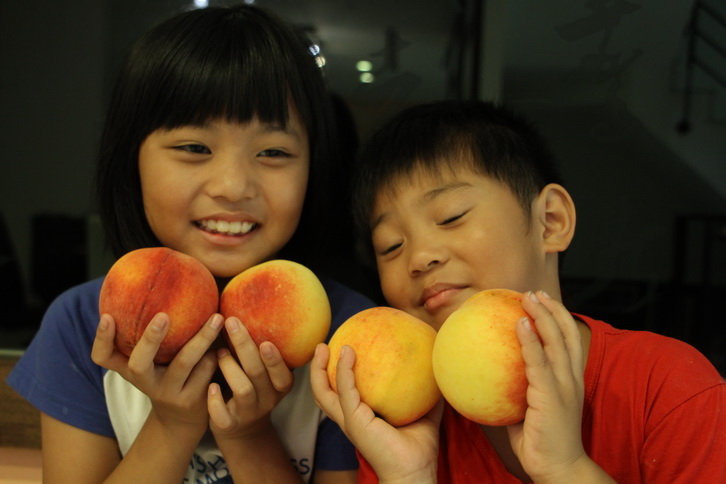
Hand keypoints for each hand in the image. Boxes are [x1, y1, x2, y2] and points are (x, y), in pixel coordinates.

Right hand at [91, 312, 221, 430]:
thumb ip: (157, 331)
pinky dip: (218, 355)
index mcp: (129, 368)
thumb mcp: (157, 357)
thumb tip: (167, 278)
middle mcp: (144, 382)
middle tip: (163, 315)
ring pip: (183, 363)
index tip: (107, 315)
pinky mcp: (191, 401)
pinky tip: (228, 343)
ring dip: (201, 338)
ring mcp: (167, 393)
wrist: (185, 419)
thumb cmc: (170, 372)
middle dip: (150, 338)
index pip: (103, 357)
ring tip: (217, 317)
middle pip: (139, 363)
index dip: (102, 338)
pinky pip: (207, 371)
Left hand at [207, 317, 293, 441]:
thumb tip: (251, 303)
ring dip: (230, 367)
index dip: (275, 359)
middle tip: (231, 322)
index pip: (283, 372)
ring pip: (243, 390)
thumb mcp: (262, 371)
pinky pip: (223, 416)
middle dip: (245, 347)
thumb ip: (260, 349)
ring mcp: (249, 412)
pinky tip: (211, 386)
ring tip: (219, 352)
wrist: (241, 429)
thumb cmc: (250, 385)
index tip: (265, 340)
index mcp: (281, 384)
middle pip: (259, 373)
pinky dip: (216, 401)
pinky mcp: (229, 425)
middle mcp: (268, 399)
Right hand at [311, 343, 441, 483]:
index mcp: (361, 418)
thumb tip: (437, 370)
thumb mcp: (424, 412)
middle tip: (323, 346)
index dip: (334, 375)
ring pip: (323, 392)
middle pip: (323, 393)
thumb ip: (427, 392)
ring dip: (319, 368)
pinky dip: (343, 370)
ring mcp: (350, 420)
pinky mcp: (354, 420)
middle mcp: (350, 419)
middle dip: (318, 369)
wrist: (415, 471)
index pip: (340, 395)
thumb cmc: (419, 448)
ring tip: (322, 346)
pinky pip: (345, 389)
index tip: (339, 351)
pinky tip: (348, 353)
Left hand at [507, 290, 589, 481]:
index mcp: (570, 380)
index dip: (558, 317)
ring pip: (556, 340)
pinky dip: (530, 339)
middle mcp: (571, 378)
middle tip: (533, 293)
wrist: (559, 468)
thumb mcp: (530, 410)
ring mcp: (564, 385)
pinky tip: (519, 323)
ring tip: (527, 298)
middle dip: (552, 308)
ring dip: (542, 315)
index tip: (542, 302)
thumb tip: (486, 377)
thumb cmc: (542, 441)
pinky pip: (538, 361)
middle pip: (566, 333)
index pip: (569, 340)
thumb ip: (516, 391)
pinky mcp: (552, 395)